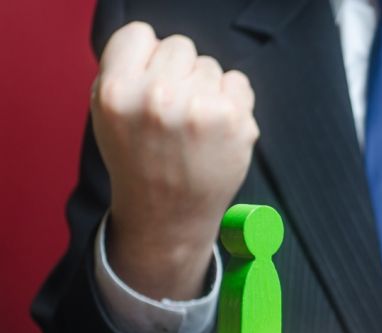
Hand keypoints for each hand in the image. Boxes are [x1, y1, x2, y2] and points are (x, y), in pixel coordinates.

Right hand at [91, 22, 258, 298]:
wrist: (168, 216)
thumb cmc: (140, 162)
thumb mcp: (109, 116)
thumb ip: (127, 74)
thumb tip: (159, 46)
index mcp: (116, 91)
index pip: (139, 34)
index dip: (147, 57)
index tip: (150, 83)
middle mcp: (156, 96)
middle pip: (180, 47)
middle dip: (179, 74)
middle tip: (174, 113)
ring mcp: (198, 108)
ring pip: (210, 66)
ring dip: (206, 90)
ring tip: (193, 128)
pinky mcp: (234, 120)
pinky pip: (238, 82)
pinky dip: (233, 100)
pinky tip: (217, 130)